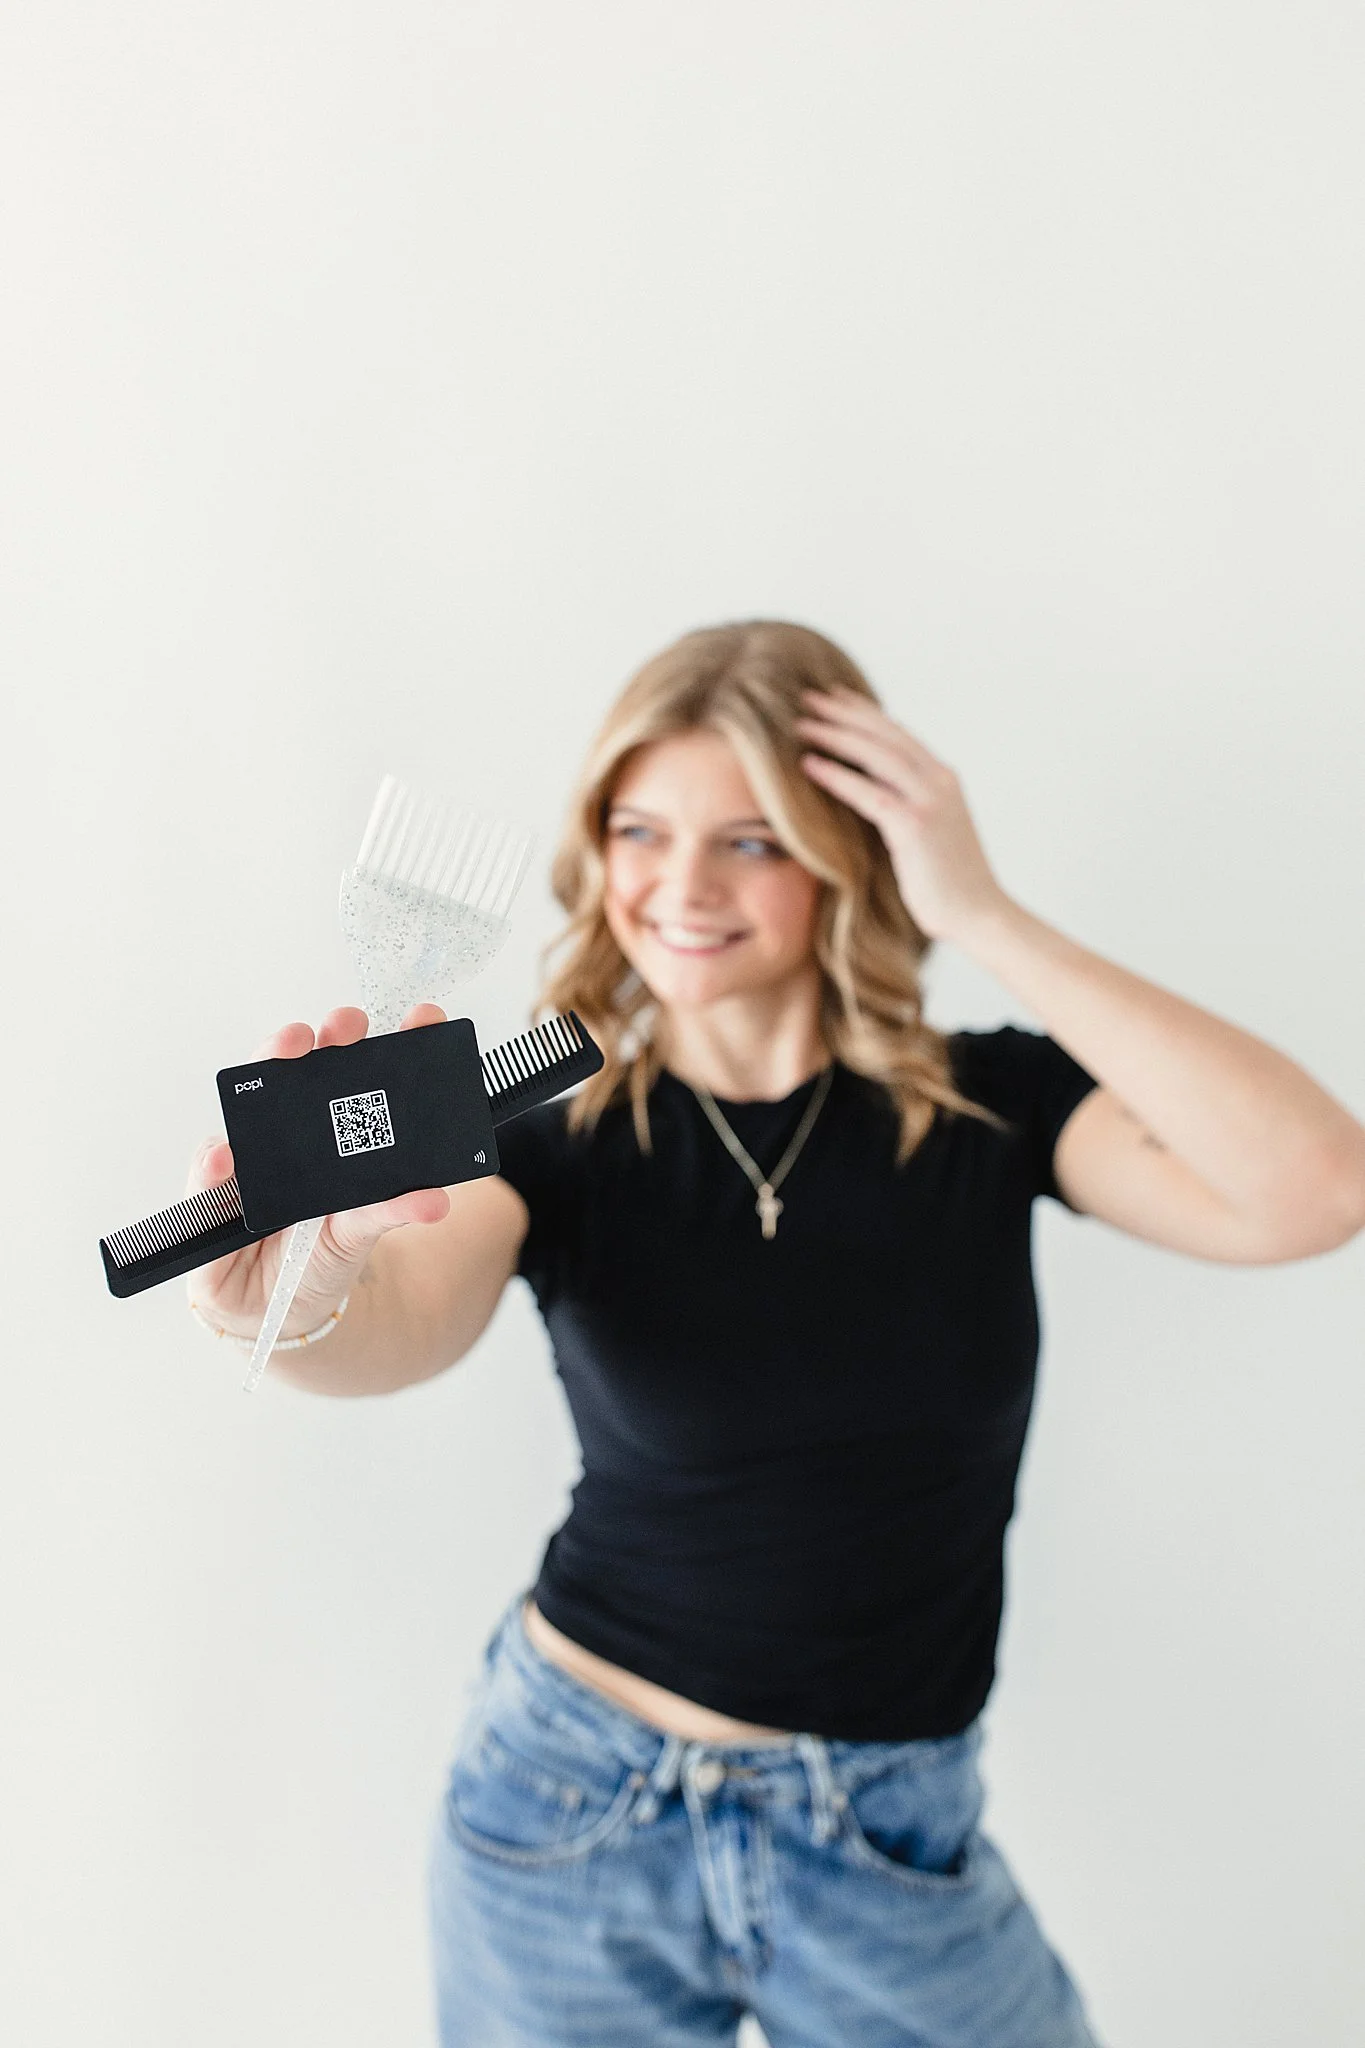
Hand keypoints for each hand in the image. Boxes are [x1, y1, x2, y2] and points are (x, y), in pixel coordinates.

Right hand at [183, 1002, 451, 1339]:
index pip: (357, 1074)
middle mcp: (288, 1133)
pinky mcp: (210, 1196)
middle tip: (340, 1027)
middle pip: (301, 1070)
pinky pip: (209, 1175)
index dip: (383, 1043)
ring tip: (283, 1055)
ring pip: (252, 1103)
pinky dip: (213, 1163)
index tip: (417, 1018)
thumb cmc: (318, 1256)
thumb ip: (393, 1210)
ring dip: (266, 1070)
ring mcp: (247, 1158)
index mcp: (332, 1134)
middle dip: (320, 1038)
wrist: (276, 1312)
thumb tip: (436, 1199)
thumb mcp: (362, 1232)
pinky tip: (223, 1157)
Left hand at [794, 685, 1011, 943]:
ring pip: (875, 753)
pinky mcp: (916, 826)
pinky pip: (868, 792)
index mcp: (943, 779)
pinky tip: (809, 764)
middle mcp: (939, 781)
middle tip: (807, 696)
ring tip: (801, 723)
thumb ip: (904, 806)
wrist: (979, 915)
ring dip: (835, 734)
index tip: (834, 697)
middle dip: (843, 712)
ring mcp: (931, 800)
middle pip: (884, 733)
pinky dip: (836, 775)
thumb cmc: (949, 884)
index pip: (897, 733)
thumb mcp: (928, 833)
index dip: (863, 712)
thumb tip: (867, 793)